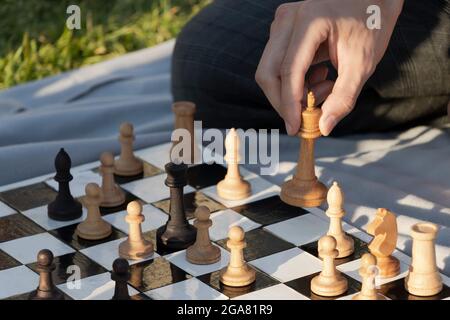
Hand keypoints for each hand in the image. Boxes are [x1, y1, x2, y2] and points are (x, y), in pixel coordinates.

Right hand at [255, 0, 403, 135]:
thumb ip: (343, 97)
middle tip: (306, 117)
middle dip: (283, 102)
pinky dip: (295, 81)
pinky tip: (321, 77)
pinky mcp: (283, 30)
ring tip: (326, 88)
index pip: (288, 71)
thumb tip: (323, 127)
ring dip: (291, 92)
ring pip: (270, 71)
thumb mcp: (363, 63)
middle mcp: (288, 19)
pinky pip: (278, 64)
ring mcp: (282, 23)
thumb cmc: (371, 24)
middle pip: (268, 72)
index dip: (289, 104)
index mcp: (309, 21)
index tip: (295, 128)